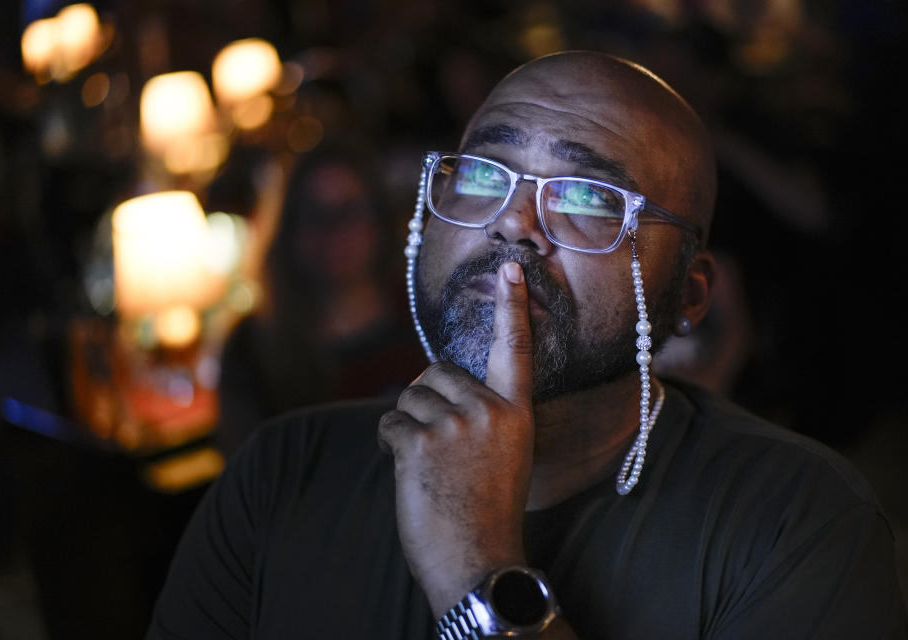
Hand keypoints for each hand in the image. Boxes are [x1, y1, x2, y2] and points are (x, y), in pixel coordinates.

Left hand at [378, 261, 534, 615]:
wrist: (478, 560)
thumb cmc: (488, 510)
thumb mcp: (503, 455)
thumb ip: (483, 416)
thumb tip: (437, 385)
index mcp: (516, 413)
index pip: (515, 350)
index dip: (512, 307)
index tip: (511, 268)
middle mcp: (490, 411)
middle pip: (436, 373)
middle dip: (425, 400)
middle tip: (436, 443)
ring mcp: (455, 425)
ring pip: (409, 398)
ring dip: (408, 426)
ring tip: (428, 466)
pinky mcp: (420, 442)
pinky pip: (390, 424)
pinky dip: (392, 446)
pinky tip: (411, 474)